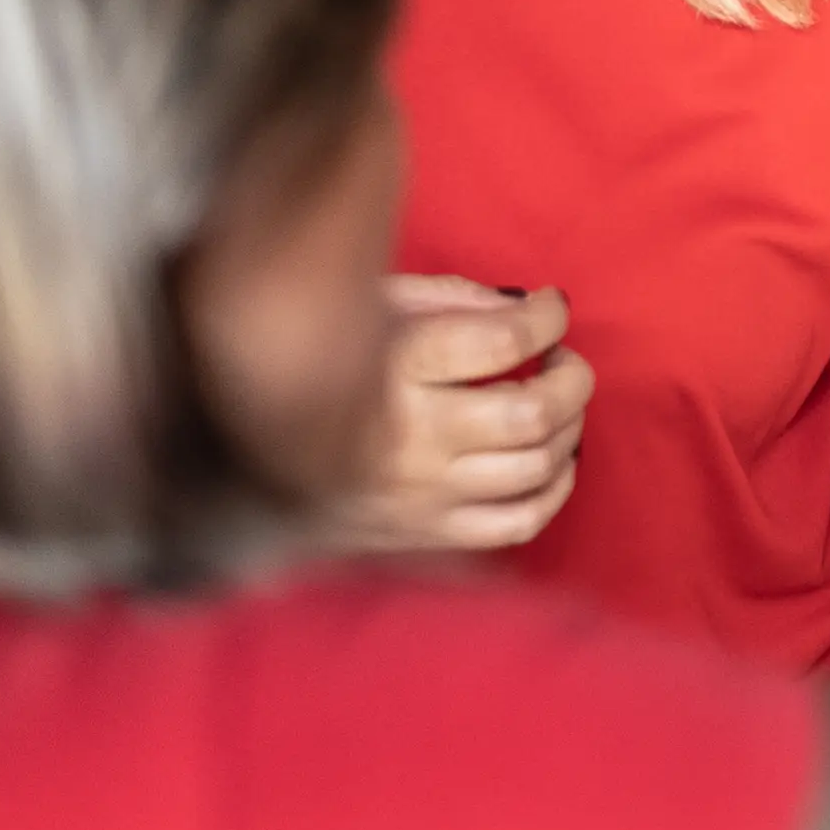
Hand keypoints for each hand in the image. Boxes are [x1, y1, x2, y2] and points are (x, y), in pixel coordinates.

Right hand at [333, 276, 592, 552]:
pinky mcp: (426, 531)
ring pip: (537, 468)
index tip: (552, 307)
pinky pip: (518, 523)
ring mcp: (420, 493)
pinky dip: (554, 489)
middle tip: (560, 359)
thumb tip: (529, 308)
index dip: (549, 317)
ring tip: (556, 402)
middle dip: (572, 377)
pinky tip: (554, 458)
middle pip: (533, 414)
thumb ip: (456, 297)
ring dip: (569, 427)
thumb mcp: (378, 304)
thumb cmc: (332, 358)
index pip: (506, 340)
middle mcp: (411, 436)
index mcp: (394, 366)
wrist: (257, 446)